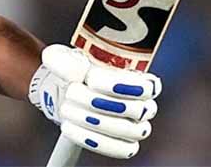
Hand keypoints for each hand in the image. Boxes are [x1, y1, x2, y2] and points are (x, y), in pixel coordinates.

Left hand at [29, 45, 161, 158]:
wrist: (63, 93)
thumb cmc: (72, 73)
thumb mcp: (63, 60)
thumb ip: (66, 61)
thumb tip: (75, 71)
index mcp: (140, 81)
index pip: (147, 87)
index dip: (123, 85)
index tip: (92, 79)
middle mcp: (143, 105)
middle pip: (137, 110)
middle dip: (99, 102)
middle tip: (72, 93)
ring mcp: (136, 128)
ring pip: (130, 131)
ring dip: (94, 121)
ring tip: (67, 109)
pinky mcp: (124, 145)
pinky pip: (121, 150)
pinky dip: (94, 141)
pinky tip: (71, 127)